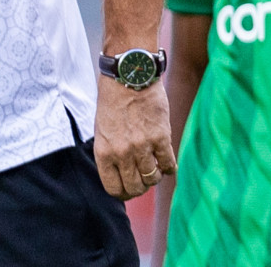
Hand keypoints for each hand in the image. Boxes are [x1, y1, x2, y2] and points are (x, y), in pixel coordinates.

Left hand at [94, 77, 173, 199]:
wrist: (128, 76)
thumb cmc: (113, 101)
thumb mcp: (102, 129)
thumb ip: (110, 153)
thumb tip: (121, 174)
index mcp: (104, 152)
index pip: (114, 189)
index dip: (123, 193)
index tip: (128, 189)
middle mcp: (122, 153)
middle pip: (135, 188)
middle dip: (139, 187)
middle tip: (143, 179)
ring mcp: (142, 146)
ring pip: (152, 179)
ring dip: (154, 176)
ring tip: (153, 167)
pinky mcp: (161, 138)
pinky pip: (168, 165)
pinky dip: (168, 167)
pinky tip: (165, 161)